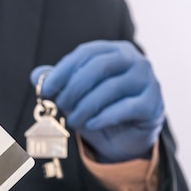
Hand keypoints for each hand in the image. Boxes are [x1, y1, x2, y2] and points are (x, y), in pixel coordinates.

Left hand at [31, 40, 164, 162]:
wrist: (126, 138)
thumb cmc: (100, 110)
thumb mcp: (76, 96)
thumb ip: (58, 83)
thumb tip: (36, 76)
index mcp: (114, 51)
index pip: (85, 54)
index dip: (62, 71)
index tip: (45, 89)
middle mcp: (134, 60)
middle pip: (99, 67)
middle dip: (74, 88)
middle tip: (60, 106)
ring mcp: (147, 80)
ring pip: (111, 88)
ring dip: (86, 106)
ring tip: (73, 120)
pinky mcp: (153, 103)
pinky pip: (127, 107)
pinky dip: (105, 116)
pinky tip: (91, 124)